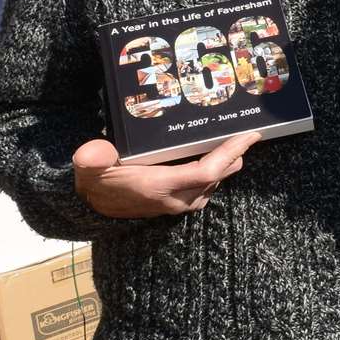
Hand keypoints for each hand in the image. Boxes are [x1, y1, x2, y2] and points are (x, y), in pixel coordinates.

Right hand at [71, 133, 258, 218]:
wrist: (90, 206)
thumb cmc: (95, 181)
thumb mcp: (91, 166)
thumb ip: (93, 158)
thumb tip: (91, 151)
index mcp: (159, 185)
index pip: (206, 172)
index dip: (230, 154)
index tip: (249, 136)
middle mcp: (173, 199)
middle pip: (216, 178)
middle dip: (234, 156)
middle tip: (248, 134)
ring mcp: (175, 205)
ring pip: (212, 186)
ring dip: (225, 167)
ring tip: (236, 144)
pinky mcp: (174, 206)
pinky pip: (204, 191)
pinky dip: (214, 175)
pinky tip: (215, 160)